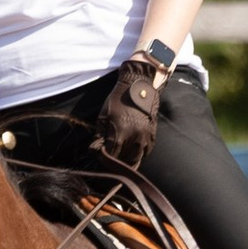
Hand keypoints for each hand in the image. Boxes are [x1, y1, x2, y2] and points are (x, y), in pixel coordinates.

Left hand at [93, 54, 166, 169]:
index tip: (100, 156)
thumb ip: (99, 136)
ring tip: (119, 156)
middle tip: (109, 157)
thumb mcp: (103, 116)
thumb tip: (95, 151)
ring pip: (135, 159)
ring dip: (126, 159)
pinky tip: (130, 150)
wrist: (139, 87)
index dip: (104, 159)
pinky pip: (145, 153)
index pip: (111, 156)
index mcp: (121, 133)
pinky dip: (137, 154)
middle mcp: (135, 138)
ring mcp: (145, 138)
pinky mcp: (152, 136)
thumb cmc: (118, 100)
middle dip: (115, 160)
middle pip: (123, 160)